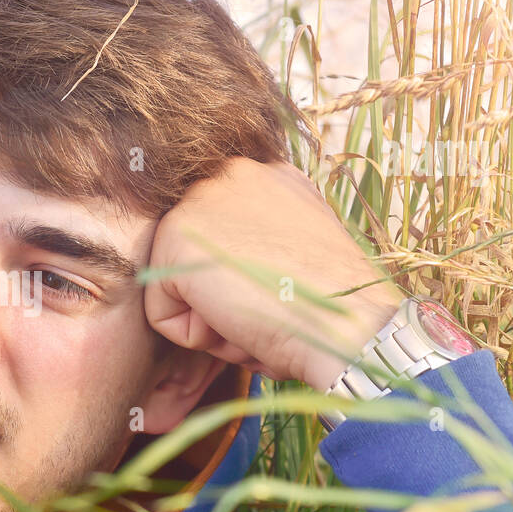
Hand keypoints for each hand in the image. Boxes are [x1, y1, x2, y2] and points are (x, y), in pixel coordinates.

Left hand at [144, 157, 406, 390]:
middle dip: (225, 299)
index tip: (284, 291)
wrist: (349, 326)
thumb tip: (228, 265)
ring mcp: (198, 201)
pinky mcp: (174, 239)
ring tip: (258, 316)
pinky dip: (197, 337)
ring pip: (179, 289)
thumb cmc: (335, 306)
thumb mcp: (302, 250)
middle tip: (272, 306)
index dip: (247, 282)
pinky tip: (240, 321)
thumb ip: (263, 240)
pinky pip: (162, 314)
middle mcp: (229, 174)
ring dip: (214, 321)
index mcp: (265, 176)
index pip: (221, 240)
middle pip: (196, 263)